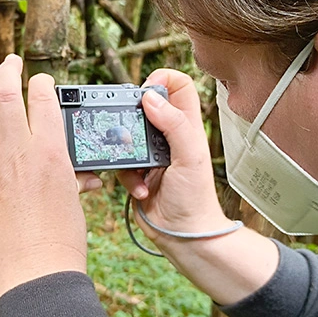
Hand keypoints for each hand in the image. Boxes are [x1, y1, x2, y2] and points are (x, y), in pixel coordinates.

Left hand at [0, 54, 87, 297]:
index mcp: (50, 152)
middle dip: (7, 71)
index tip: (39, 80)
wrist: (36, 269)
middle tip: (8, 60)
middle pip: (6, 96)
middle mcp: (17, 152)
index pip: (43, 100)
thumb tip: (82, 175)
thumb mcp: (73, 199)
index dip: (40, 83)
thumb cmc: (62, 239)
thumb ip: (72, 177)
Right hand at [118, 69, 277, 303]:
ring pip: (128, 134)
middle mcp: (169, 136)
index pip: (178, 85)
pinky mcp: (137, 172)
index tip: (146, 91)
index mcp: (187, 126)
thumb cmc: (196, 200)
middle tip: (132, 129)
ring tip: (140, 167)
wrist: (183, 236)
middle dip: (134, 117)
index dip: (162, 80)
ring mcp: (152, 154)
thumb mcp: (190, 157)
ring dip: (127, 151)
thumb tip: (151, 97)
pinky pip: (121, 163)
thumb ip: (174, 124)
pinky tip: (140, 188)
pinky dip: (127, 176)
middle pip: (147, 106)